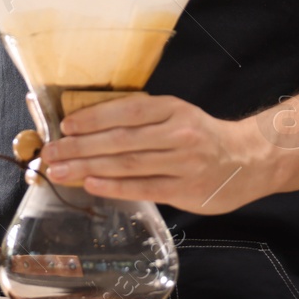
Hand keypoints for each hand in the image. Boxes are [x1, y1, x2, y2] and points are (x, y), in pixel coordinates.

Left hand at [39, 95, 274, 214]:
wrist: (248, 160)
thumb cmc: (201, 137)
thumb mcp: (177, 115)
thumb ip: (142, 119)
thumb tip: (90, 126)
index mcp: (173, 109)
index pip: (127, 110)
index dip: (94, 117)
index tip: (65, 126)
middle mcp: (178, 134)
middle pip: (121, 139)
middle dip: (80, 147)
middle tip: (50, 153)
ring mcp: (183, 163)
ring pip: (128, 164)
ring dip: (89, 167)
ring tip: (60, 171)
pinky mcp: (186, 190)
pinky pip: (143, 187)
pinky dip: (114, 186)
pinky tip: (91, 184)